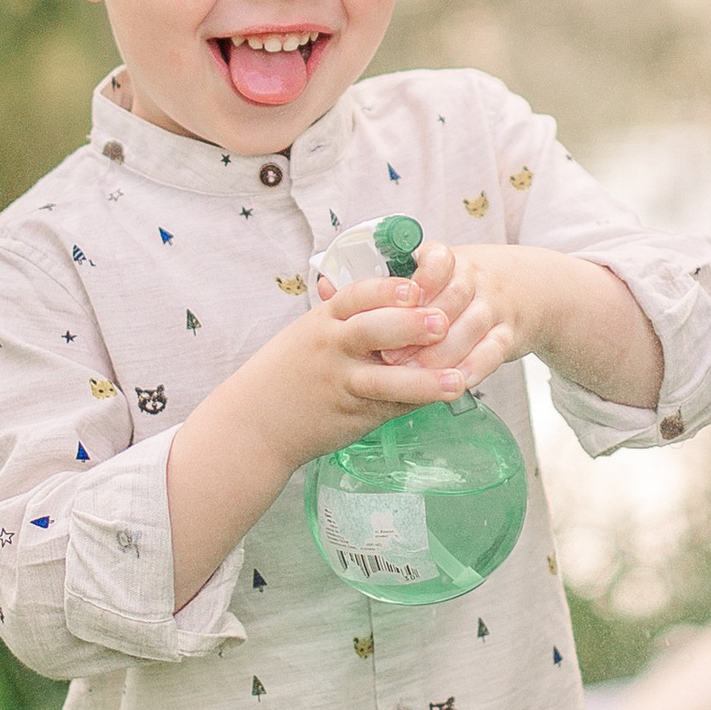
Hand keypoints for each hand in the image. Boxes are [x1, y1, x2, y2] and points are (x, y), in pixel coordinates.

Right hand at [238, 267, 476, 478]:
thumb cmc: (288, 371)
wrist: (255, 422)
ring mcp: (341, 384)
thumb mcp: (310, 332)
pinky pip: (390, 407)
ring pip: (384, 380)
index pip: (357, 295)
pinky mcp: (351, 415)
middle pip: (371, 330)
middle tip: (442, 323)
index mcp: (323, 319)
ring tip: (455, 381)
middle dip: (408, 325)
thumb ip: (349, 314)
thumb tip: (401, 288)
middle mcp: (331, 348)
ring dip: (422, 380)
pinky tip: (442, 400)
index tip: (415, 287)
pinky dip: (417, 402)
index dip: (387, 289)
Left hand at [403, 237, 538, 392]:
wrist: (529, 288)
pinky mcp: (510, 334)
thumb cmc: (462, 285)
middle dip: (419, 330)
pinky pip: (493, 351)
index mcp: (449, 259)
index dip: (420, 283)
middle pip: (451, 300)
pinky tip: (455, 383)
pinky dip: (475, 368)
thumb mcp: (434, 273)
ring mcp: (495, 306)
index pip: (438, 262)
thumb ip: (395, 286)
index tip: (403, 304)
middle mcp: (475, 279)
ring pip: (470, 328)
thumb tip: (337, 294)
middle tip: (390, 356)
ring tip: (415, 376)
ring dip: (441, 355)